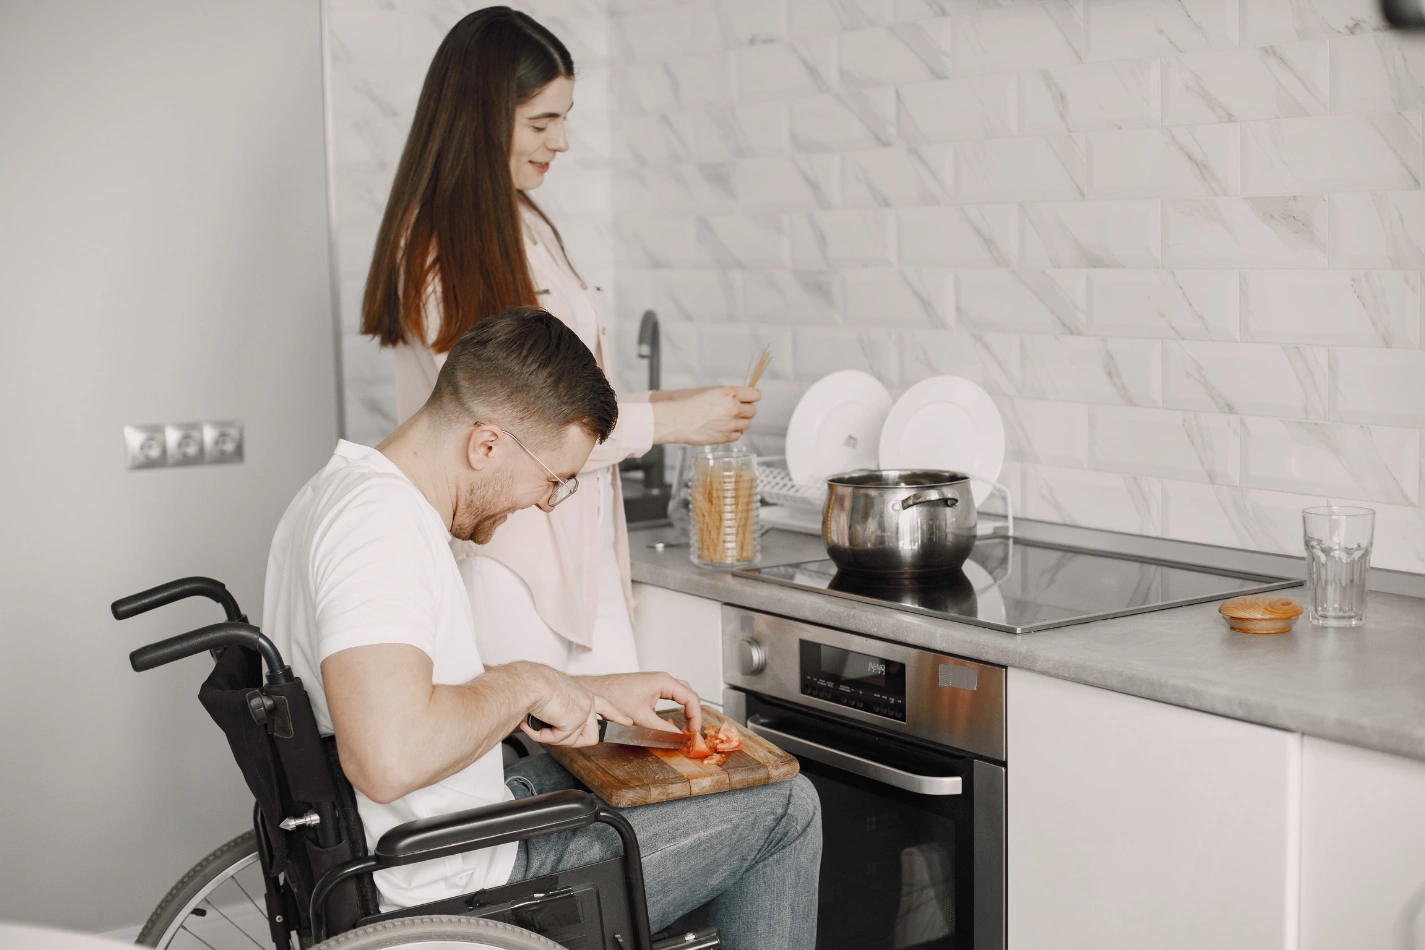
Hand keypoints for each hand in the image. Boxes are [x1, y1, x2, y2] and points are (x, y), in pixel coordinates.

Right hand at [520, 665, 633, 747]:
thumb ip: (563, 714)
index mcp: (582, 694)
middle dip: (568, 738)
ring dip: (554, 737)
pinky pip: (560, 741)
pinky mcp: (577, 720)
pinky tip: (537, 722)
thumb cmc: (533, 686)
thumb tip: (556, 727)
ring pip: (574, 741)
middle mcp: (587, 701)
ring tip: (542, 720)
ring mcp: (585, 711)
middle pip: (590, 735)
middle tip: (550, 727)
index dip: (616, 716)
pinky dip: (544, 736)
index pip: (605, 707)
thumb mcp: (554, 700)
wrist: (529, 683)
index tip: (628, 722)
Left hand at [578, 671, 702, 737]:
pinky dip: (675, 710)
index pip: (691, 698)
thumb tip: (678, 738)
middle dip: (692, 715)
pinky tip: (671, 723)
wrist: (595, 690)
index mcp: (664, 682)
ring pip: (680, 696)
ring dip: (684, 712)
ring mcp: (656, 683)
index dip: (696, 717)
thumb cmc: (613, 696)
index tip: (693, 733)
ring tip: (684, 729)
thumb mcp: (641, 718)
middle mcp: (662, 680)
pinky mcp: (649, 689)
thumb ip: (662, 730)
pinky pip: (670, 697)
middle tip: (691, 732)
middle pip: (688, 696)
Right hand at [650, 387, 759, 445]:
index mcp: (731, 394)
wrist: (677, 419)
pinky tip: (724, 428)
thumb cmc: (688, 403)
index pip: (756, 394)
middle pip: (753, 411)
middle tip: (736, 410)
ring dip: (741, 422)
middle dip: (746, 410)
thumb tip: (740, 398)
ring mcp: (731, 424)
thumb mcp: (711, 391)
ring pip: (747, 424)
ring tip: (728, 420)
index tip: (748, 399)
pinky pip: (739, 435)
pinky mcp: (726, 437)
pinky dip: (734, 432)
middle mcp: (733, 409)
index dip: (751, 397)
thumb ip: (728, 395)